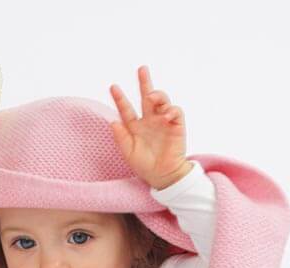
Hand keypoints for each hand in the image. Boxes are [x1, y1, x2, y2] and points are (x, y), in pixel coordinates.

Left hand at [109, 65, 190, 190]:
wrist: (163, 176)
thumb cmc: (145, 166)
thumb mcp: (128, 153)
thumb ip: (121, 138)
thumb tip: (112, 121)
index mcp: (136, 126)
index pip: (127, 109)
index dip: (120, 99)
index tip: (114, 87)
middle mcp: (150, 120)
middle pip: (147, 97)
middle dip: (144, 82)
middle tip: (142, 69)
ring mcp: (163, 122)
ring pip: (162, 100)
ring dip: (157, 95)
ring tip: (151, 97)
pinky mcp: (177, 126)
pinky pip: (176, 112)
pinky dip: (171, 110)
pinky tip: (166, 116)